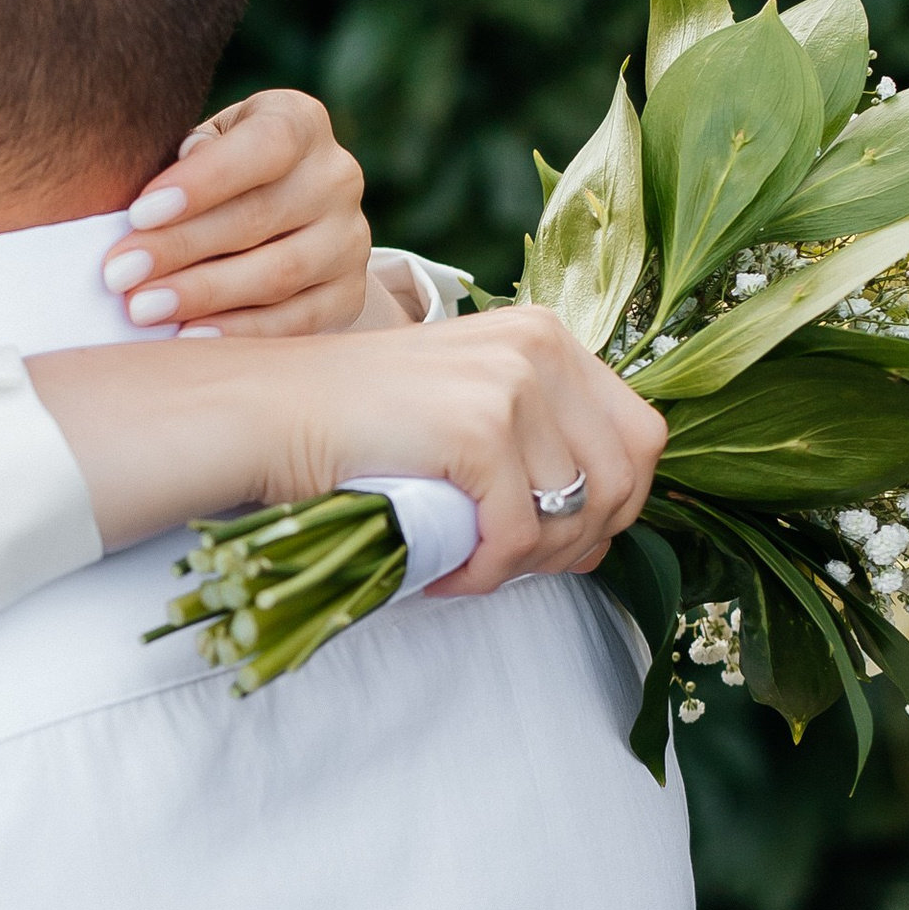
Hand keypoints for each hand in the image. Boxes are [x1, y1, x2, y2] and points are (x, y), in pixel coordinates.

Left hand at [103, 90, 369, 335]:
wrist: (277, 220)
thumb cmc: (216, 175)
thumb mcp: (201, 148)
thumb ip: (186, 162)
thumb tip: (156, 200)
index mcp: (299, 123)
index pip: (263, 145)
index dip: (202, 181)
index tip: (138, 214)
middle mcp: (336, 176)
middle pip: (259, 216)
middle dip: (180, 248)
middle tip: (119, 274)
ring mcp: (349, 239)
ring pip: (278, 272)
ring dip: (203, 293)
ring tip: (142, 308)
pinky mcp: (350, 293)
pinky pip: (297, 320)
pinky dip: (241, 331)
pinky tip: (189, 337)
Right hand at [339, 307, 667, 592]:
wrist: (267, 413)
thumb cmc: (357, 424)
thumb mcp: (465, 405)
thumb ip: (534, 440)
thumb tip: (597, 528)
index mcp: (546, 335)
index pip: (641, 436)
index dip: (616, 503)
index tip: (563, 542)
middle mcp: (541, 346)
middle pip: (625, 475)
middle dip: (584, 540)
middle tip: (518, 567)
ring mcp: (513, 382)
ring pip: (578, 511)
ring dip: (531, 563)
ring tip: (476, 568)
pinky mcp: (479, 428)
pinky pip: (519, 535)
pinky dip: (486, 573)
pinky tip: (445, 574)